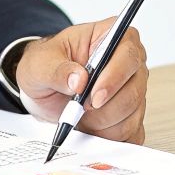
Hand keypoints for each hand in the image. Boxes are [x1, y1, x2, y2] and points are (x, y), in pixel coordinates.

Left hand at [14, 19, 148, 143]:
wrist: (45, 89)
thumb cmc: (47, 66)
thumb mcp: (40, 63)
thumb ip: (57, 70)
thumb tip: (78, 79)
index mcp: (112, 38)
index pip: (128, 54)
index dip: (114, 78)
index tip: (93, 97)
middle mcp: (129, 63)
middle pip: (133, 91)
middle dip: (103, 108)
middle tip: (78, 108)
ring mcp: (134, 89)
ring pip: (131, 115)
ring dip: (102, 123)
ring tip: (80, 115)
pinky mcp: (132, 115)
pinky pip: (131, 132)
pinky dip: (108, 136)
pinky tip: (91, 127)